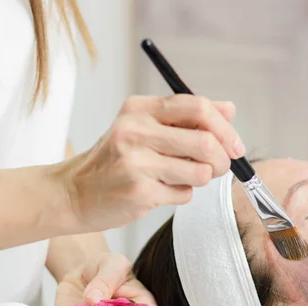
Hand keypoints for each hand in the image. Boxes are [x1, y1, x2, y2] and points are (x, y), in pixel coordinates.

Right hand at [60, 95, 241, 232]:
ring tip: (183, 179)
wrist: (73, 192)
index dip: (225, 128)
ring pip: (200, 172)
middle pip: (206, 142)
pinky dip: (182, 195)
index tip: (234, 146)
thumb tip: (230, 109)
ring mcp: (135, 162)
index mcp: (140, 109)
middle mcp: (136, 131)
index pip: (198, 107)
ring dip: (202, 179)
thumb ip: (186, 116)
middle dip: (223, 159)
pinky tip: (162, 192)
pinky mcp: (138, 192)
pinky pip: (184, 195)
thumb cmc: (115, 160)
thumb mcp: (144, 126)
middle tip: (220, 168)